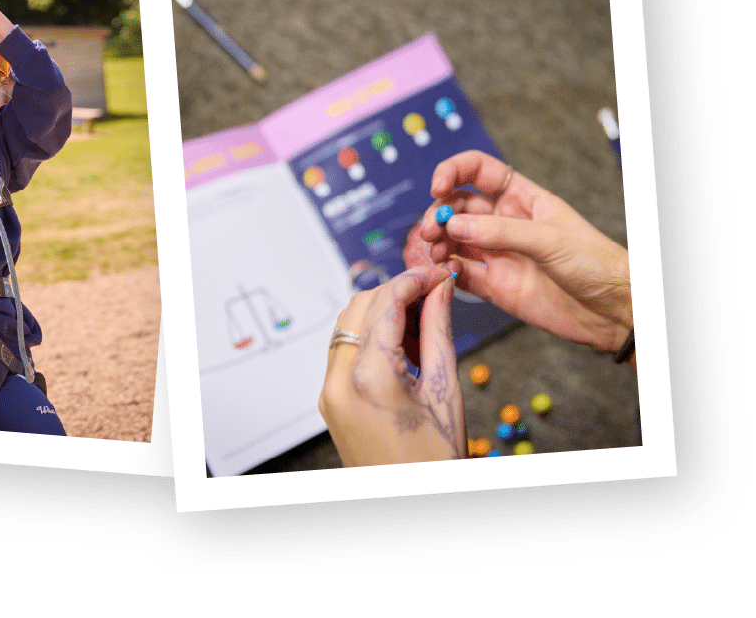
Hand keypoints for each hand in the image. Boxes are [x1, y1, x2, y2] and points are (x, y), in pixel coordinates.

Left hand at [319, 262, 463, 466]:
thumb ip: (439, 331)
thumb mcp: (446, 391)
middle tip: (434, 293)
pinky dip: (370, 335)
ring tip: (424, 320)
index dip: (414, 280)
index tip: (438, 272)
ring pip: (348, 324)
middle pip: (360, 306)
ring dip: (382, 311)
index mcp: (369, 378)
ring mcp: (328, 391)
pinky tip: (404, 342)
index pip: (385, 304)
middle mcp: (338, 381)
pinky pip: (344, 349)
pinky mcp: (329, 399)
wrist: (410, 501)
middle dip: (397, 291)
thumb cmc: (435, 460)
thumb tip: (441, 289)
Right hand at [418, 151, 631, 358]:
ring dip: (437, 242)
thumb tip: (456, 223)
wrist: (614, 310)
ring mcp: (497, 254)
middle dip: (440, 214)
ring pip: (454, 239)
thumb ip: (501, 232)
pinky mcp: (494, 285)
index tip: (437, 186)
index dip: (453, 172)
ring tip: (435, 252)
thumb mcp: (550, 239)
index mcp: (521, 199)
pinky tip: (445, 272)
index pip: (478, 171)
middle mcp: (504, 223)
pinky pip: (461, 273)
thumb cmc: (596, 263)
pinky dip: (446, 271)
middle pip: (458, 207)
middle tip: (433, 230)